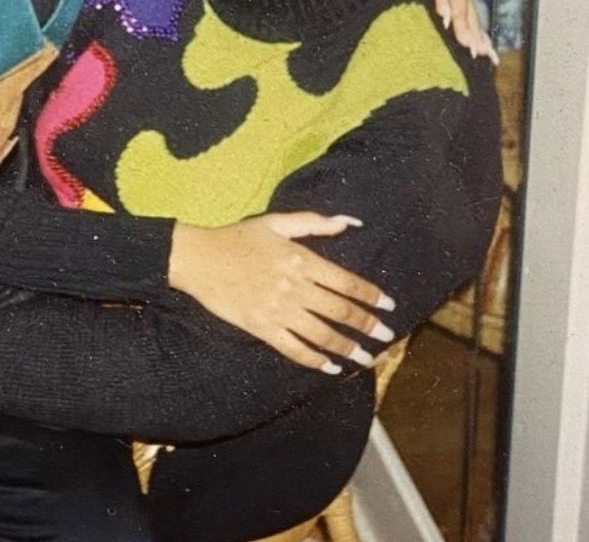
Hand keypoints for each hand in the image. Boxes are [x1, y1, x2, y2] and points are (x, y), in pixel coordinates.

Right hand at [168, 213, 395, 371]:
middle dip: (367, 325)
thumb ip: (315, 222)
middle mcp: (294, 287)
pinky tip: (329, 367)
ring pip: (322, 335)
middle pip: (340, 311)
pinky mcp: (262, 328)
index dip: (372, 296)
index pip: (347, 282)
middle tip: (385, 336)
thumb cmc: (237, 237)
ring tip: (364, 358)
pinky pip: (294, 349)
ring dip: (347, 348)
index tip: (390, 306)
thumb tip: (350, 222)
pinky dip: (314, 361)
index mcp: (301, 259)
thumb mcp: (276, 222)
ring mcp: (278, 311)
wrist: (198, 258)